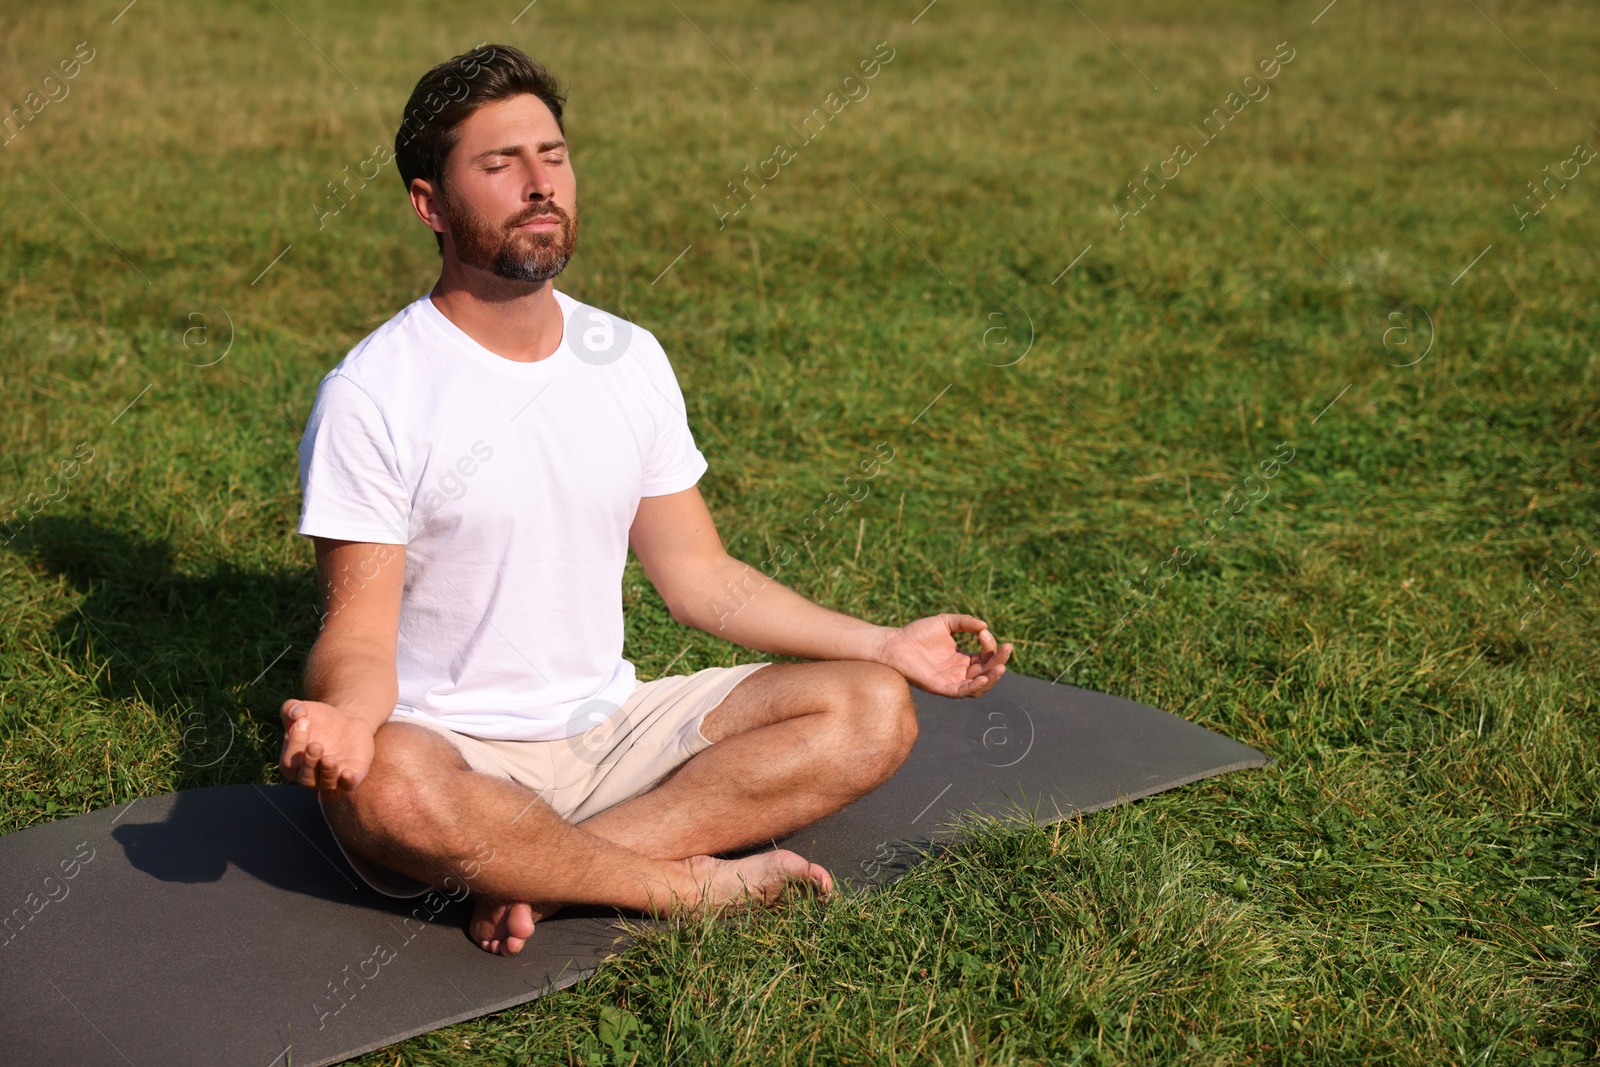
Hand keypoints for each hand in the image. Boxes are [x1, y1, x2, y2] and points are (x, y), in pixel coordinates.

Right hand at [278, 699, 376, 791]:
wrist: (346, 720)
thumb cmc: (318, 719)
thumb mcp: (303, 709)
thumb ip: (291, 708)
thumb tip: (296, 713)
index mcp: (293, 763)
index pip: (289, 762)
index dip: (295, 743)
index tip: (304, 721)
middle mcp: (311, 775)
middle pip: (305, 778)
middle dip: (310, 763)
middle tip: (316, 745)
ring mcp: (332, 776)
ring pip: (326, 784)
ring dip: (327, 773)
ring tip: (329, 759)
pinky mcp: (352, 774)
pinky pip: (349, 785)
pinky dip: (348, 781)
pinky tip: (347, 774)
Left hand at [877, 614, 1012, 697]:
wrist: (894, 643)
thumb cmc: (916, 633)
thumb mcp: (945, 623)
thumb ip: (965, 623)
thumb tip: (984, 626)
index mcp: (962, 659)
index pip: (986, 657)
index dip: (990, 646)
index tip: (983, 632)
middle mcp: (959, 673)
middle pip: (987, 672)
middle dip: (999, 661)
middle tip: (1007, 648)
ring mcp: (951, 681)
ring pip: (979, 686)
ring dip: (992, 677)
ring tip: (1000, 667)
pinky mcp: (940, 688)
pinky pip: (961, 692)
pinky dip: (974, 686)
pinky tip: (983, 677)